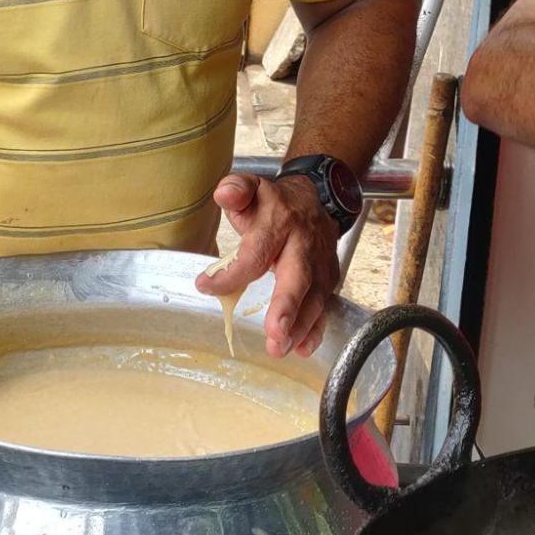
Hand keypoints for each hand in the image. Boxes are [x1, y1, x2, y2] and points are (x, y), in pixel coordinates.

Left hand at [199, 172, 340, 357]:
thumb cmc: (273, 202)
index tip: (205, 285)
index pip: (255, 252)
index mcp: (279, 222)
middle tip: (274, 333)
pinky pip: (324, 306)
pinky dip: (316, 329)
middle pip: (297, 277)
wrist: (315, 198)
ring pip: (314, 298)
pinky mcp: (329, 279)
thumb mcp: (251, 186)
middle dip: (287, 307)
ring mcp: (320, 264)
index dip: (232, 272)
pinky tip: (302, 348)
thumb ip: (236, 189)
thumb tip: (224, 194)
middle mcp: (303, 245)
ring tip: (279, 348)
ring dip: (299, 327)